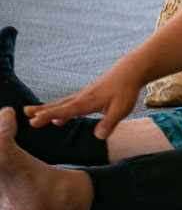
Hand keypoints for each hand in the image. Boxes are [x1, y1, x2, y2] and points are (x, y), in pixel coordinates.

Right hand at [24, 63, 142, 139]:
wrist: (128, 72)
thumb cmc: (125, 91)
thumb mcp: (121, 109)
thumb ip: (109, 123)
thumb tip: (98, 137)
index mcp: (87, 102)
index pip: (65, 111)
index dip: (50, 116)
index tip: (35, 120)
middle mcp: (81, 98)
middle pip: (58, 106)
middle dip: (42, 111)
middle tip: (25, 114)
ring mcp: (82, 96)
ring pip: (61, 104)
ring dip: (47, 110)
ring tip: (32, 115)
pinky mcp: (86, 97)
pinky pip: (68, 104)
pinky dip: (59, 110)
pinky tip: (56, 119)